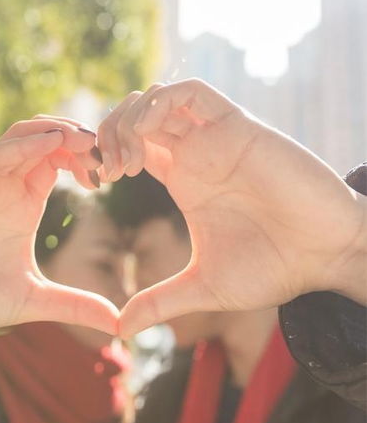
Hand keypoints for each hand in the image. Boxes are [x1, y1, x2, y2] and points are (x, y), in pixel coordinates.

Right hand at [0, 117, 117, 340]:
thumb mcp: (34, 299)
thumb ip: (75, 304)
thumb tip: (121, 324)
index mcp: (26, 201)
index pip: (60, 160)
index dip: (86, 159)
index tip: (109, 175)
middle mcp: (7, 185)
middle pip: (46, 139)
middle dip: (78, 137)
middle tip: (104, 150)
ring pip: (22, 135)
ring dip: (55, 130)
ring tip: (85, 140)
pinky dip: (24, 144)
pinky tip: (51, 143)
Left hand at [97, 79, 366, 337]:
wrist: (325, 256)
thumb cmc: (273, 268)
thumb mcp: (203, 287)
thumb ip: (160, 302)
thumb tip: (119, 330)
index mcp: (183, 178)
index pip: (131, 145)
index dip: (105, 155)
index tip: (96, 183)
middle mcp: (195, 152)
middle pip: (136, 116)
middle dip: (109, 133)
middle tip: (106, 170)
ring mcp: (215, 137)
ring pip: (157, 97)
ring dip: (129, 119)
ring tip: (127, 160)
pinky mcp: (238, 126)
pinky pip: (191, 92)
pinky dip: (161, 103)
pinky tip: (150, 135)